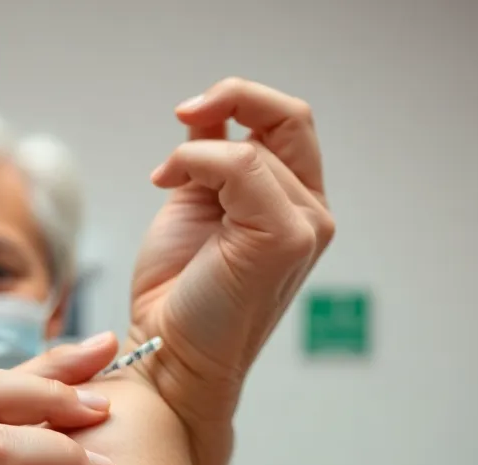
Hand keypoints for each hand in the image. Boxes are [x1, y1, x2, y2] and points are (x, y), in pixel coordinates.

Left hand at [130, 77, 334, 464]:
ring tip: (166, 183)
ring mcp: (305, 228)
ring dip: (196, 152)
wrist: (168, 353)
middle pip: (292, 117)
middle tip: (184, 115)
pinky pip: (243, 166)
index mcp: (294, 205)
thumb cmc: (178, 293)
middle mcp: (310, 215)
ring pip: (255, 146)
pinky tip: (169, 187)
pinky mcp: (285, 239)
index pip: (289, 124)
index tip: (187, 114)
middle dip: (234, 98)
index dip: (242, 101)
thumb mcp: (195, 205)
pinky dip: (197, 162)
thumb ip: (211, 159)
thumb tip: (207, 111)